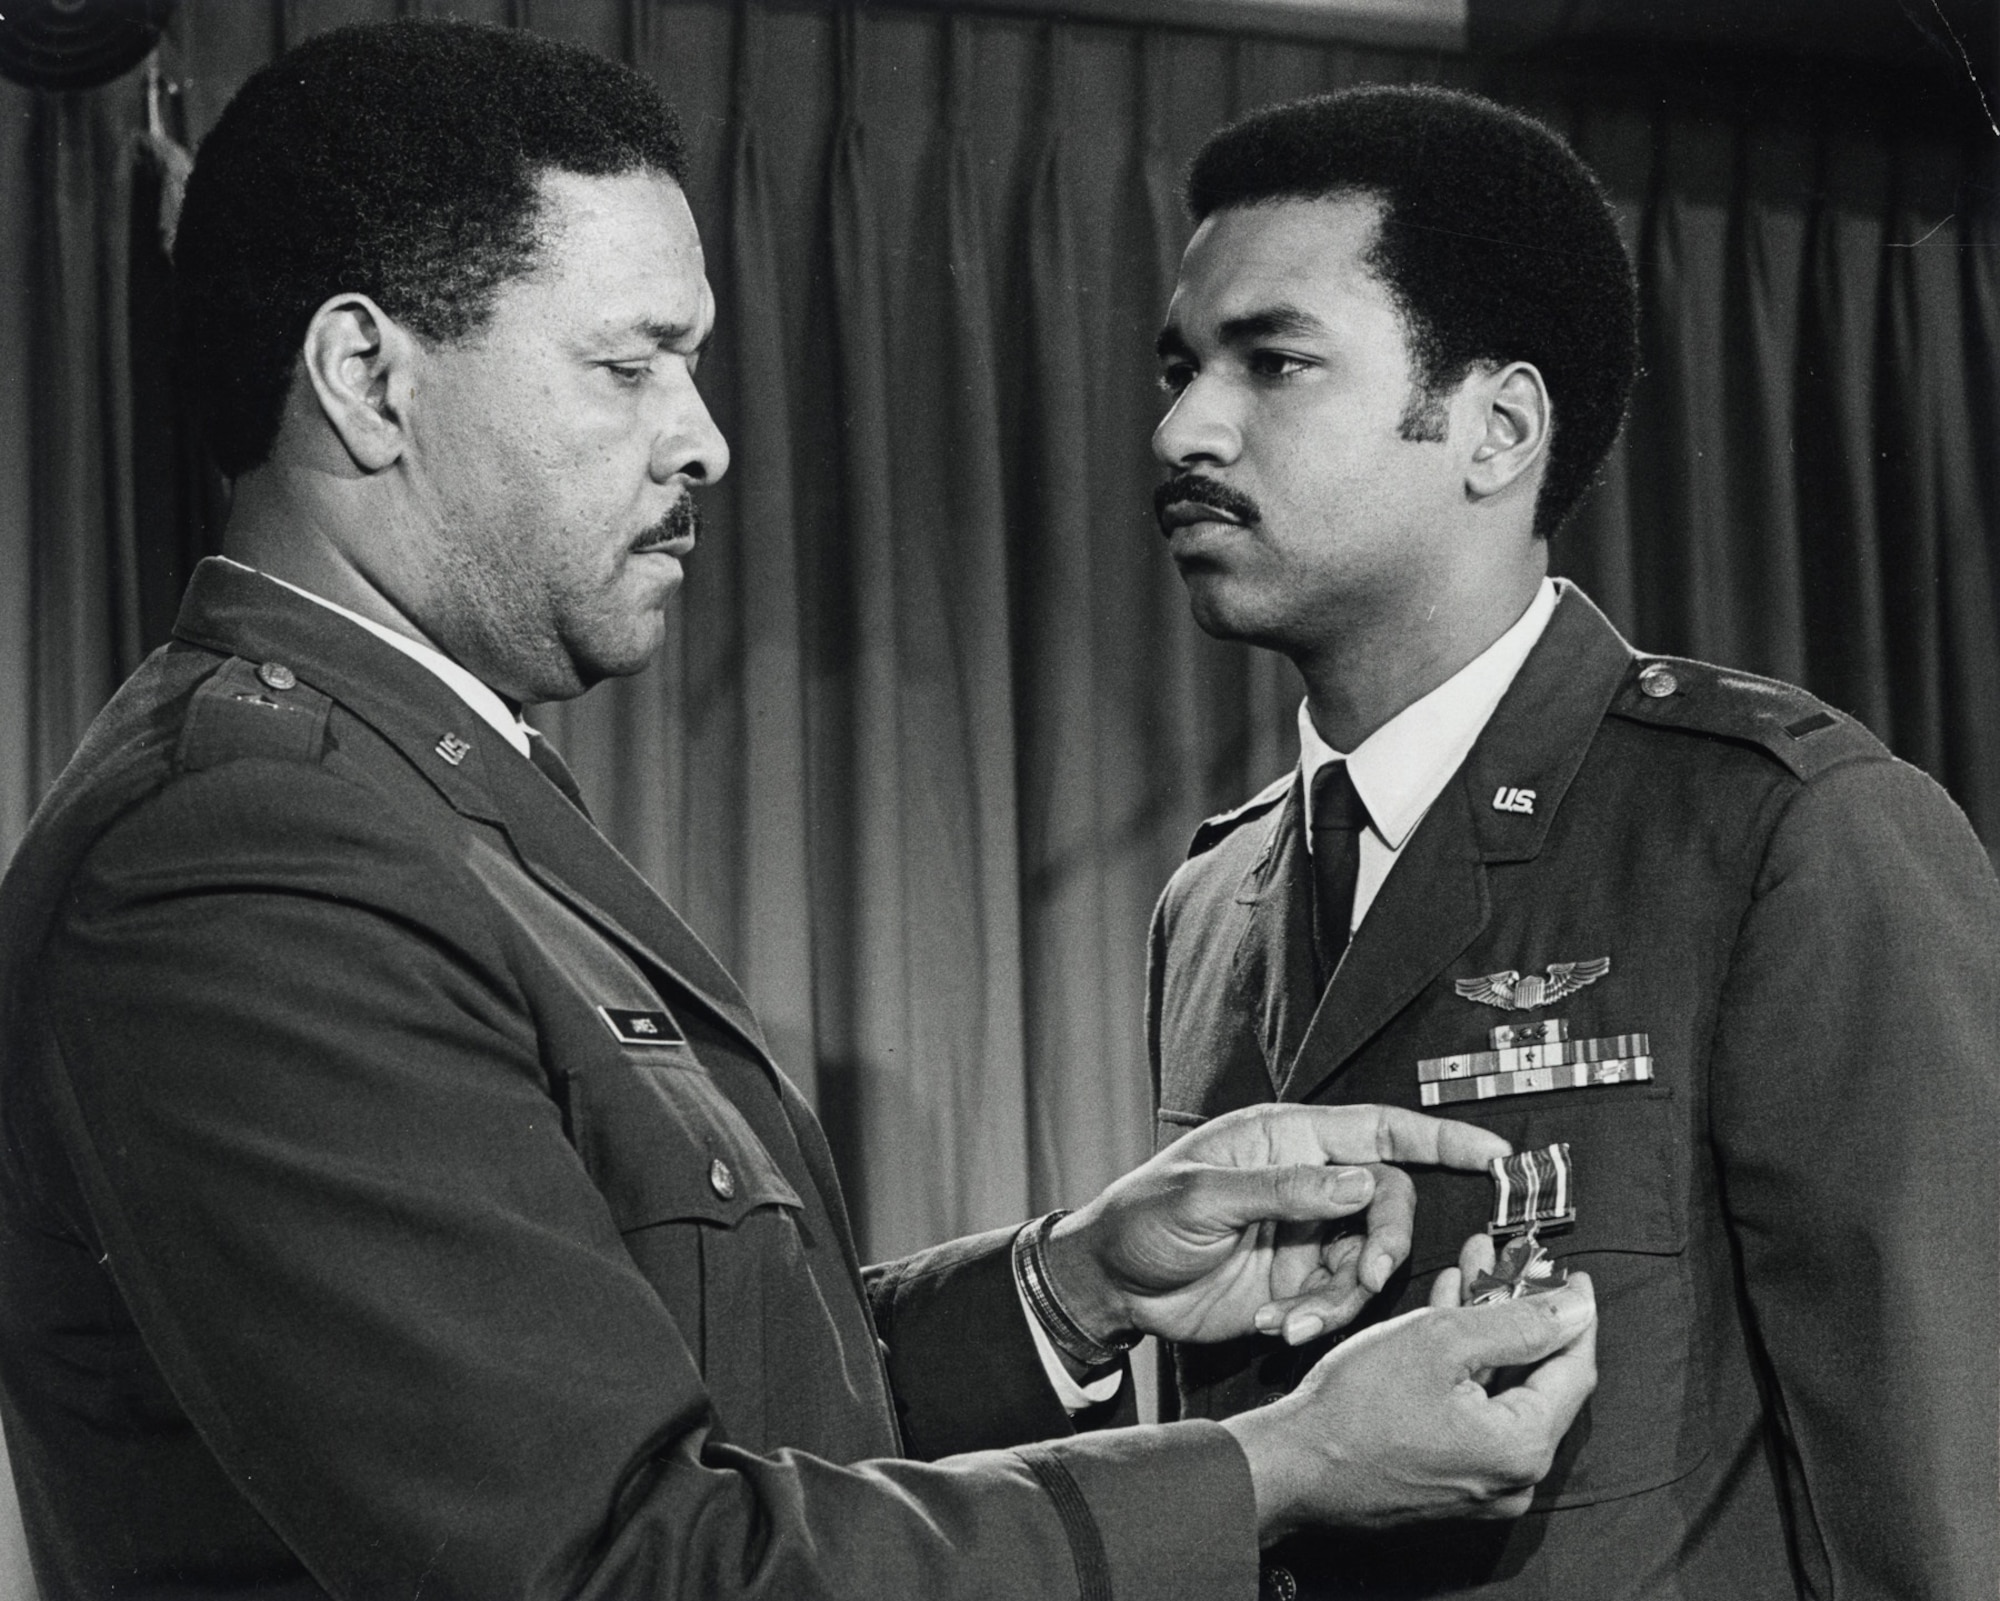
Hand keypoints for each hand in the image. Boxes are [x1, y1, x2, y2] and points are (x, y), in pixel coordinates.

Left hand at [1042, 1104, 1509, 1347]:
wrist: (1110, 1286)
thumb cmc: (1141, 1217)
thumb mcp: (1203, 1196)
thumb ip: (1283, 1189)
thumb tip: (1359, 1181)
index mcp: (1288, 1139)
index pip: (1379, 1130)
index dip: (1439, 1138)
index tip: (1493, 1152)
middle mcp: (1307, 1184)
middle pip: (1385, 1203)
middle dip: (1385, 1242)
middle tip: (1369, 1274)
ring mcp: (1305, 1237)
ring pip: (1368, 1263)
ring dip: (1344, 1297)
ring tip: (1295, 1317)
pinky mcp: (1298, 1284)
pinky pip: (1339, 1303)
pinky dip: (1319, 1320)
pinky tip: (1278, 1326)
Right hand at [1222, 1274, 1597, 1540]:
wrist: (1294, 1466)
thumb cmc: (1355, 1409)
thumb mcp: (1439, 1340)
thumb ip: (1517, 1322)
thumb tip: (1575, 1309)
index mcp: (1522, 1447)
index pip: (1574, 1368)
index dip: (1572, 1313)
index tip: (1568, 1274)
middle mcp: (1513, 1478)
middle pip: (1538, 1379)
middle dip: (1520, 1312)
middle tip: (1509, 1264)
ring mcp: (1481, 1485)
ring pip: (1503, 1391)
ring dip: (1489, 1331)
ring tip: (1471, 1274)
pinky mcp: (1451, 1482)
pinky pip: (1476, 1413)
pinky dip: (1468, 1366)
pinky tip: (1448, 1318)